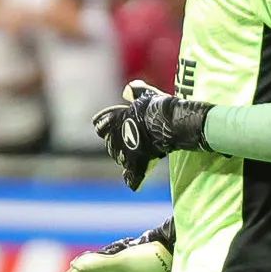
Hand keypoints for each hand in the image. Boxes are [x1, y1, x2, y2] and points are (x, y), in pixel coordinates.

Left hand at [89, 80, 210, 190]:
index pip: (99, 125)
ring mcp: (125, 153)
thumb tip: (129, 89)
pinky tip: (135, 182)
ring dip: (126, 158)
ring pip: (119, 159)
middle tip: (132, 142)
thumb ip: (136, 93)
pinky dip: (133, 180)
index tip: (114, 127)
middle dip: (118, 144)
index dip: (106, 126)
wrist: (170, 122)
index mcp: (114, 120)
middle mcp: (115, 138)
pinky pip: (131, 178)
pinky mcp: (137, 165)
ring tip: (137, 156)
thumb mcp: (147, 96)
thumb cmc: (159, 107)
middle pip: (110, 145)